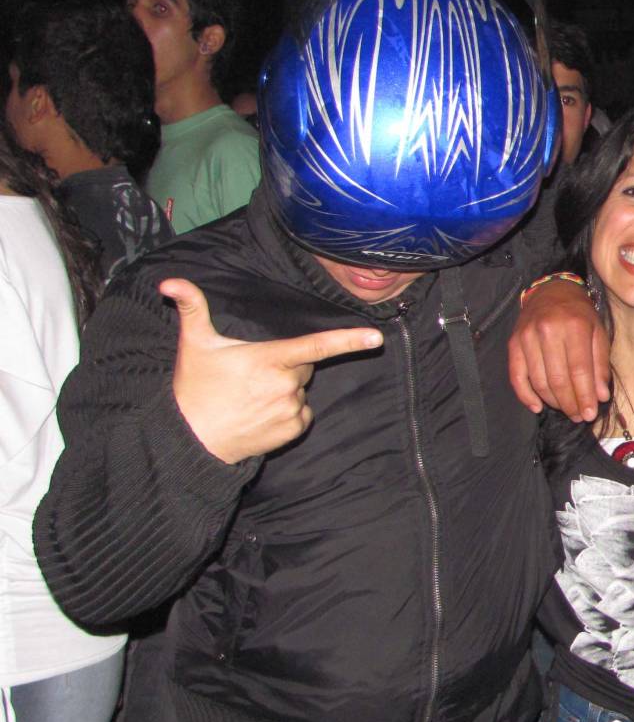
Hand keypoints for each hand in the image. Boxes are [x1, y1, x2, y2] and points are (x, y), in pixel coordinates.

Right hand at [163, 278, 382, 464]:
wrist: (192, 440)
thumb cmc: (195, 389)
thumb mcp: (194, 345)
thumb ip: (191, 308)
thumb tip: (169, 281)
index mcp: (269, 359)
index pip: (315, 346)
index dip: (348, 340)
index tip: (376, 337)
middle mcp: (285, 384)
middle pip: (304, 365)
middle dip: (287, 364)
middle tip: (253, 372)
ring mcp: (291, 409)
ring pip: (302, 389)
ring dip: (285, 388)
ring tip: (252, 396)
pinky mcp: (293, 429)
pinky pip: (303, 413)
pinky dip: (289, 411)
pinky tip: (262, 413)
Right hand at [506, 279, 610, 420]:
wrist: (551, 291)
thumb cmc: (579, 314)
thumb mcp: (598, 332)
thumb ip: (600, 363)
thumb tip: (600, 396)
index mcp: (574, 326)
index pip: (579, 370)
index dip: (585, 396)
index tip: (590, 414)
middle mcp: (548, 330)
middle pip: (558, 379)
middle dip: (570, 404)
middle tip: (578, 416)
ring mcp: (527, 337)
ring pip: (539, 381)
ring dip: (553, 402)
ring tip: (566, 410)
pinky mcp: (513, 343)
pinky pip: (517, 376)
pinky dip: (526, 396)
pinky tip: (538, 407)